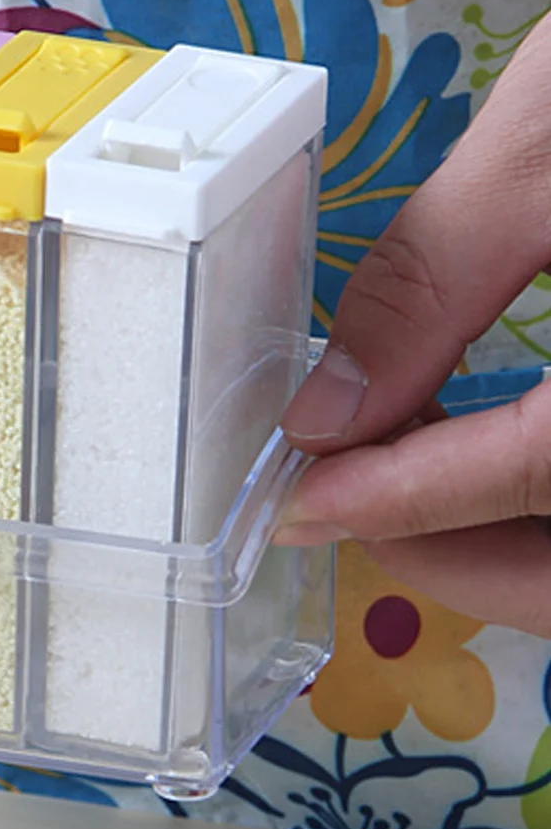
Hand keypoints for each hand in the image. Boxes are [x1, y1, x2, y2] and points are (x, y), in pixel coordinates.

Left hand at [278, 12, 550, 635]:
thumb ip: (434, 274)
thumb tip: (327, 407)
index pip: (545, 472)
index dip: (408, 502)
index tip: (301, 500)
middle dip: (452, 553)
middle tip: (346, 496)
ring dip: (501, 543)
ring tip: (406, 468)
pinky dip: (550, 509)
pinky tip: (493, 454)